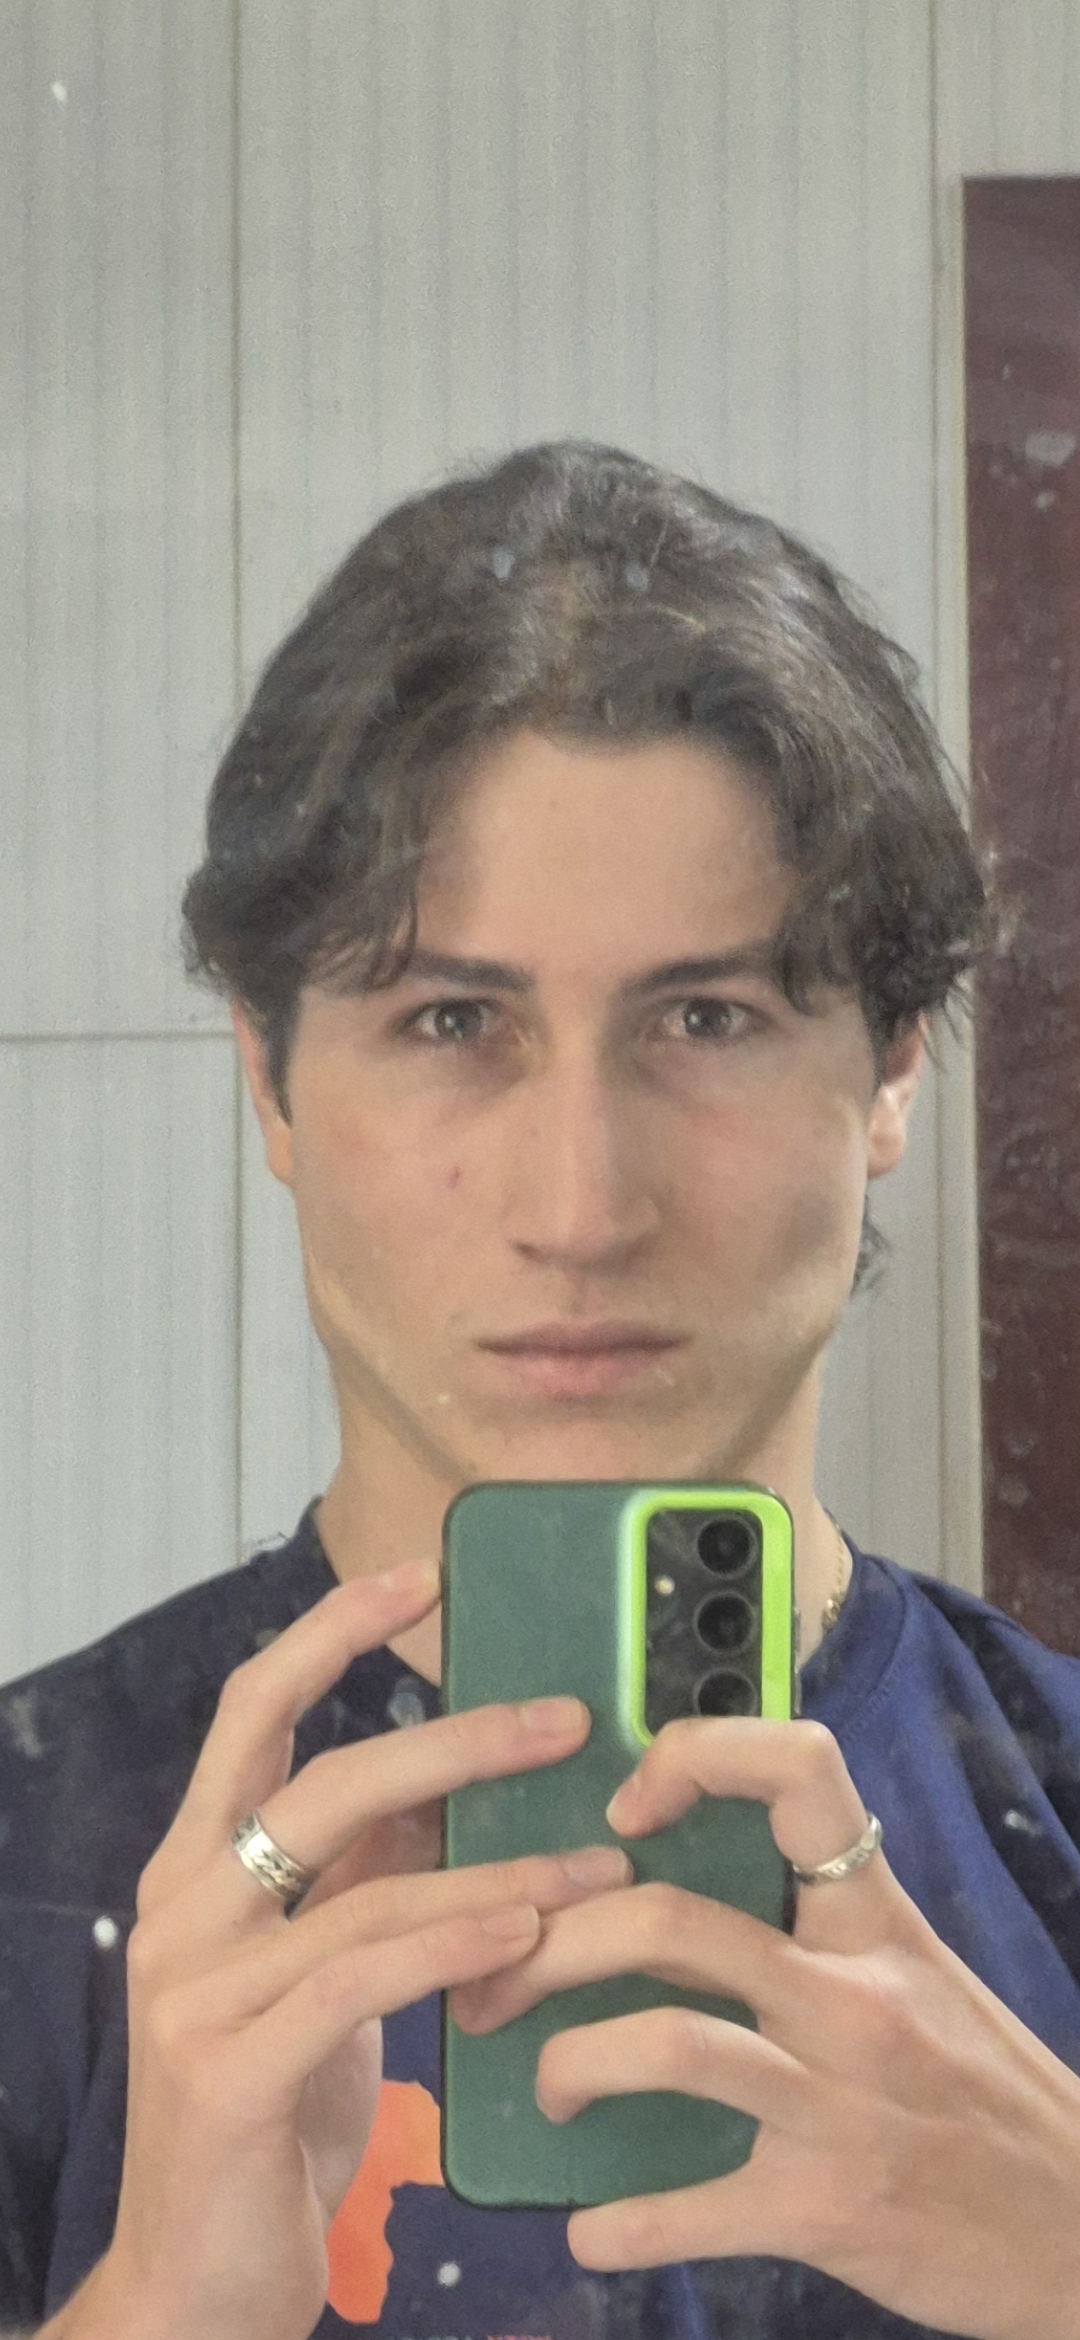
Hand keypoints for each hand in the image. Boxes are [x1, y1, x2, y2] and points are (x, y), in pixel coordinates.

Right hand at [77, 1563, 631, 2339]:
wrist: (194, 2288)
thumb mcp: (314, 1979)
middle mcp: (181, 1910)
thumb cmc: (267, 2122)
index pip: (254, 1712)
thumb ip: (358, 1884)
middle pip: (325, 1781)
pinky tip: (528, 1932)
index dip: (331, 1632)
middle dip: (455, 1740)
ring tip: (597, 1863)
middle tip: (564, 1720)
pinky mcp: (227, 2068)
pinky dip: (454, 1944)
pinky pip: (362, 1977)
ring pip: (367, 1886)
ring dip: (498, 1866)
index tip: (417, 1577)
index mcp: (195, 1870)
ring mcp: (195, 1988)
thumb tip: (443, 1793)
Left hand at [451, 1716, 1079, 2339]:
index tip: (623, 1808)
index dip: (693, 1757)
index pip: (796, 1772)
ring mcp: (837, 2099)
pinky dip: (619, 2224)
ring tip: (542, 2086)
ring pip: (663, 2043)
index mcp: (872, 1919)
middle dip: (551, 1944)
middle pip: (669, 1920)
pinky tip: (590, 2228)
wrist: (1076, 2228)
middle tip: (498, 1978)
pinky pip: (688, 2208)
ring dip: (566, 2065)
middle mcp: (853, 1993)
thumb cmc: (979, 2089)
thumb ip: (814, 1925)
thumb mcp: (914, 1974)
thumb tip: (669, 1894)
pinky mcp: (825, 2208)